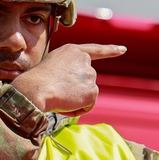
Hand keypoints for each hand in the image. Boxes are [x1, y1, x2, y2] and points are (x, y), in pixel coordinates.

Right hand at [11, 43, 126, 115]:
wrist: (35, 89)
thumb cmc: (37, 81)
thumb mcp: (53, 66)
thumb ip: (68, 70)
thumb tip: (76, 88)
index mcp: (73, 51)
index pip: (96, 50)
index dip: (110, 50)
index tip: (123, 50)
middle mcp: (85, 60)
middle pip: (87, 81)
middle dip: (76, 90)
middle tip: (58, 91)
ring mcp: (90, 75)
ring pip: (87, 94)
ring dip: (75, 100)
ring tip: (59, 96)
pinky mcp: (92, 91)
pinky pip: (88, 106)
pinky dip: (77, 109)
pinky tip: (65, 104)